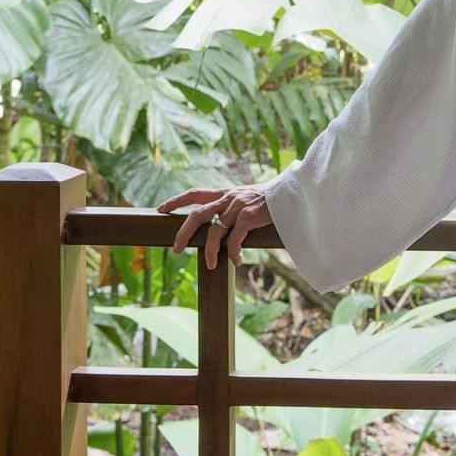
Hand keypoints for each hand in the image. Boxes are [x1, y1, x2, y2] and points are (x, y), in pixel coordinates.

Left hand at [156, 186, 271, 270]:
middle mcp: (228, 198)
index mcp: (226, 193)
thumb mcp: (250, 198)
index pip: (196, 193)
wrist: (294, 190)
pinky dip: (233, 253)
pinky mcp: (248, 217)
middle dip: (183, 232)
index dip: (177, 200)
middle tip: (177, 249)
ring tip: (209, 264)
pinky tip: (236, 261)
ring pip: (214, 231)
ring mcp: (238, 207)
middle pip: (197, 215)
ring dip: (209, 251)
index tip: (161, 209)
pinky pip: (234, 240)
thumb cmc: (274, 198)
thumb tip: (226, 227)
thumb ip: (236, 207)